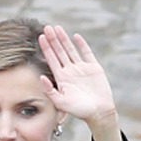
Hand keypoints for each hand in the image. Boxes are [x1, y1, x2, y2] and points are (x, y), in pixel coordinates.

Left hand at [38, 25, 123, 140]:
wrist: (99, 113)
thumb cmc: (80, 111)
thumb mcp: (62, 103)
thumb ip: (50, 91)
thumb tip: (40, 77)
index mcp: (62, 78)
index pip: (52, 59)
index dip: (46, 48)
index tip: (41, 36)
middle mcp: (70, 71)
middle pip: (59, 52)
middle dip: (53, 40)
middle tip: (47, 27)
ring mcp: (82, 69)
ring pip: (71, 50)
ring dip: (64, 39)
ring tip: (57, 28)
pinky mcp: (94, 68)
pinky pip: (87, 53)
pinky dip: (82, 45)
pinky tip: (76, 36)